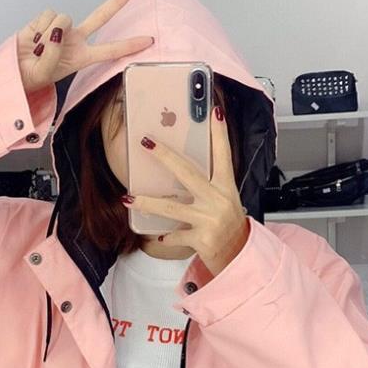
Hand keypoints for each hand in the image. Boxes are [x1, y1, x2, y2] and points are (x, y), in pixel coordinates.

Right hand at [17, 0, 153, 94]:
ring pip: (64, 18)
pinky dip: (39, 28)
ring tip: (39, 50)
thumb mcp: (46, 72)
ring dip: (49, 34)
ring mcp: (63, 28)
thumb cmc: (31, 77)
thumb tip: (58, 28)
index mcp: (82, 58)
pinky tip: (35, 40)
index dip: (130, 45)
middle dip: (117, 2)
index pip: (110, 50)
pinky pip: (48, 15)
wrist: (13, 71)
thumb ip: (55, 51)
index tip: (149, 40)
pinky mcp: (47, 19)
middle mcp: (76, 40)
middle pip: (100, 17)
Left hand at [122, 106, 249, 276]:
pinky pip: (175, 236)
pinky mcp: (201, 239)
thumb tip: (180, 169)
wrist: (239, 255)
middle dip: (165, 157)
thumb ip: (208, 185)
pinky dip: (165, 238)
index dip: (219, 133)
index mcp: (225, 187)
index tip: (214, 111)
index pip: (223, 154)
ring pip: (171, 208)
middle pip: (187, 173)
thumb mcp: (225, 199)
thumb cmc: (229, 225)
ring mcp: (209, 220)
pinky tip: (156, 237)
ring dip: (147, 203)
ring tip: (127, 198)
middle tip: (146, 143)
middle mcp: (218, 200)